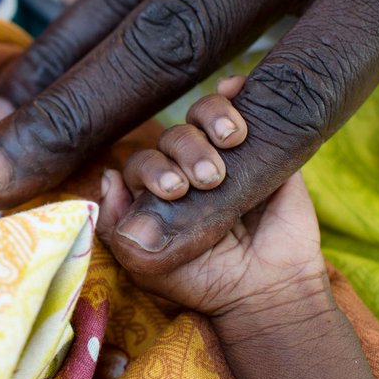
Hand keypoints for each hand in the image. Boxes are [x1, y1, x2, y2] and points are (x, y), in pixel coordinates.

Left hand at [97, 78, 327, 321]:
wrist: (269, 289)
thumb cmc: (204, 281)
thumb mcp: (149, 267)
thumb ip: (117, 229)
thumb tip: (109, 177)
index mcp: (157, 191)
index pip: (142, 163)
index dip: (152, 169)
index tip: (174, 191)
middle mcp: (187, 167)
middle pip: (172, 137)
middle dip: (184, 150)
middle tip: (206, 178)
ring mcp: (226, 153)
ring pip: (202, 116)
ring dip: (209, 121)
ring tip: (229, 141)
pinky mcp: (263, 143)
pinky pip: (243, 104)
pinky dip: (234, 90)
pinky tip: (235, 89)